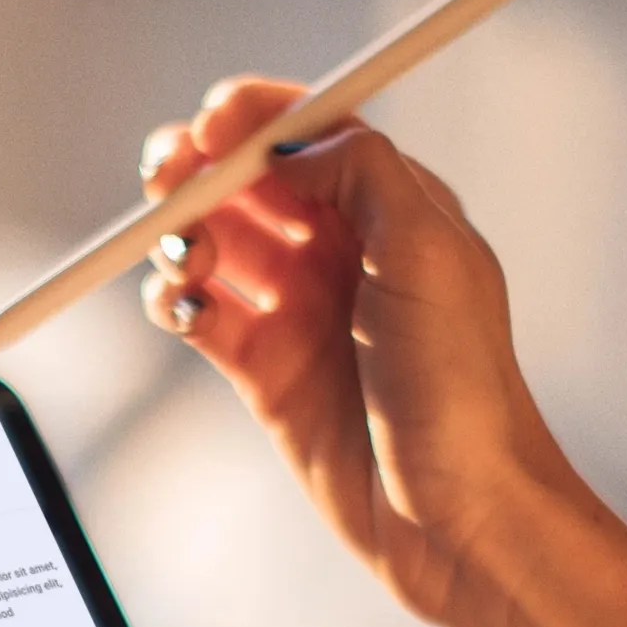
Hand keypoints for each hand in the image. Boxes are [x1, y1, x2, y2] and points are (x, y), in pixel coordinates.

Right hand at [135, 77, 626, 626]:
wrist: (453, 511)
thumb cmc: (460, 384)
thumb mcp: (428, 247)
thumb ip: (362, 172)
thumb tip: (289, 143)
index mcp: (394, 211)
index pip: (316, 134)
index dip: (261, 117)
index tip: (214, 115)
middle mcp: (343, 256)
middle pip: (251, 186)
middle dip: (201, 170)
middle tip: (166, 173)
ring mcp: (299, 316)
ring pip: (217, 248)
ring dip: (182, 237)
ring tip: (181, 254)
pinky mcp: (264, 376)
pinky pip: (202, 317)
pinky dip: (176, 303)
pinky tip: (179, 305)